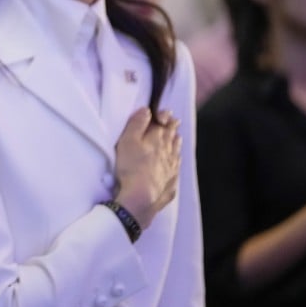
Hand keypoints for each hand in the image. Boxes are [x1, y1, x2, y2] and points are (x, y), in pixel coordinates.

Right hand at [113, 107, 180, 229]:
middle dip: (173, 127)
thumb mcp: (127, 140)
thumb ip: (137, 123)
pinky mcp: (171, 183)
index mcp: (157, 139)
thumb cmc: (131, 166)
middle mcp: (168, 152)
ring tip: (177, 137)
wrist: (141, 196)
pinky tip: (177, 162)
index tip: (166, 112)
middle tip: (176, 121)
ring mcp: (171, 168)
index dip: (164, 116)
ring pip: (176, 152)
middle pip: (171, 136)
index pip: (163, 123)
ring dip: (176, 143)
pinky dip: (177, 162)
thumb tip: (147, 110)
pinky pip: (176, 169)